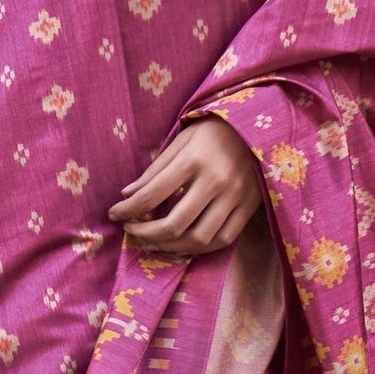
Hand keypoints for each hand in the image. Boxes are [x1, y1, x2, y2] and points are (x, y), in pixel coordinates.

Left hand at [107, 116, 262, 256]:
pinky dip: (200, 248)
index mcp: (193, 160)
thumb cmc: (213, 131)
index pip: (151, 194)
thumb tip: (127, 195)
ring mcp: (235, 197)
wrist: (260, 126)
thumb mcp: (181, 140)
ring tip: (154, 241)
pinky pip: (223, 239)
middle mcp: (215, 181)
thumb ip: (155, 170)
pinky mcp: (249, 207)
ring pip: (199, 238)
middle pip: (174, 224)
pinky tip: (183, 244)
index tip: (114, 214)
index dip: (127, 209)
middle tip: (131, 231)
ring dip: (170, 246)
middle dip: (145, 233)